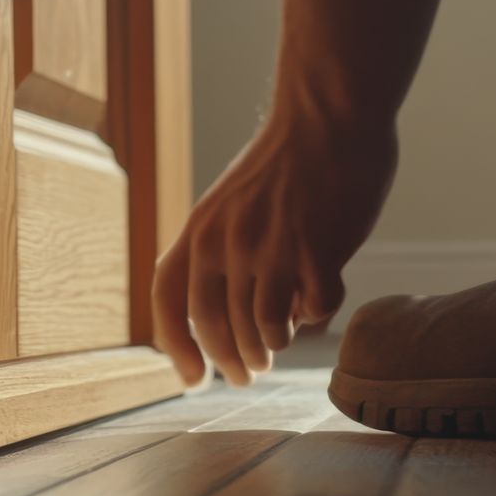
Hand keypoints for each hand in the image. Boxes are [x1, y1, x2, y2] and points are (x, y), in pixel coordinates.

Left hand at [152, 112, 396, 385]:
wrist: (328, 115)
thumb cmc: (286, 161)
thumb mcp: (230, 201)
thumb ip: (222, 247)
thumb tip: (229, 314)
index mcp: (200, 229)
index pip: (168, 299)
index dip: (175, 347)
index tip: (192, 380)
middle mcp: (227, 243)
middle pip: (215, 327)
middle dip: (230, 362)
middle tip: (246, 376)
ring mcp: (271, 249)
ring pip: (263, 330)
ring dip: (271, 347)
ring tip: (278, 347)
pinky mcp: (316, 252)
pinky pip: (313, 310)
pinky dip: (316, 315)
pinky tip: (319, 299)